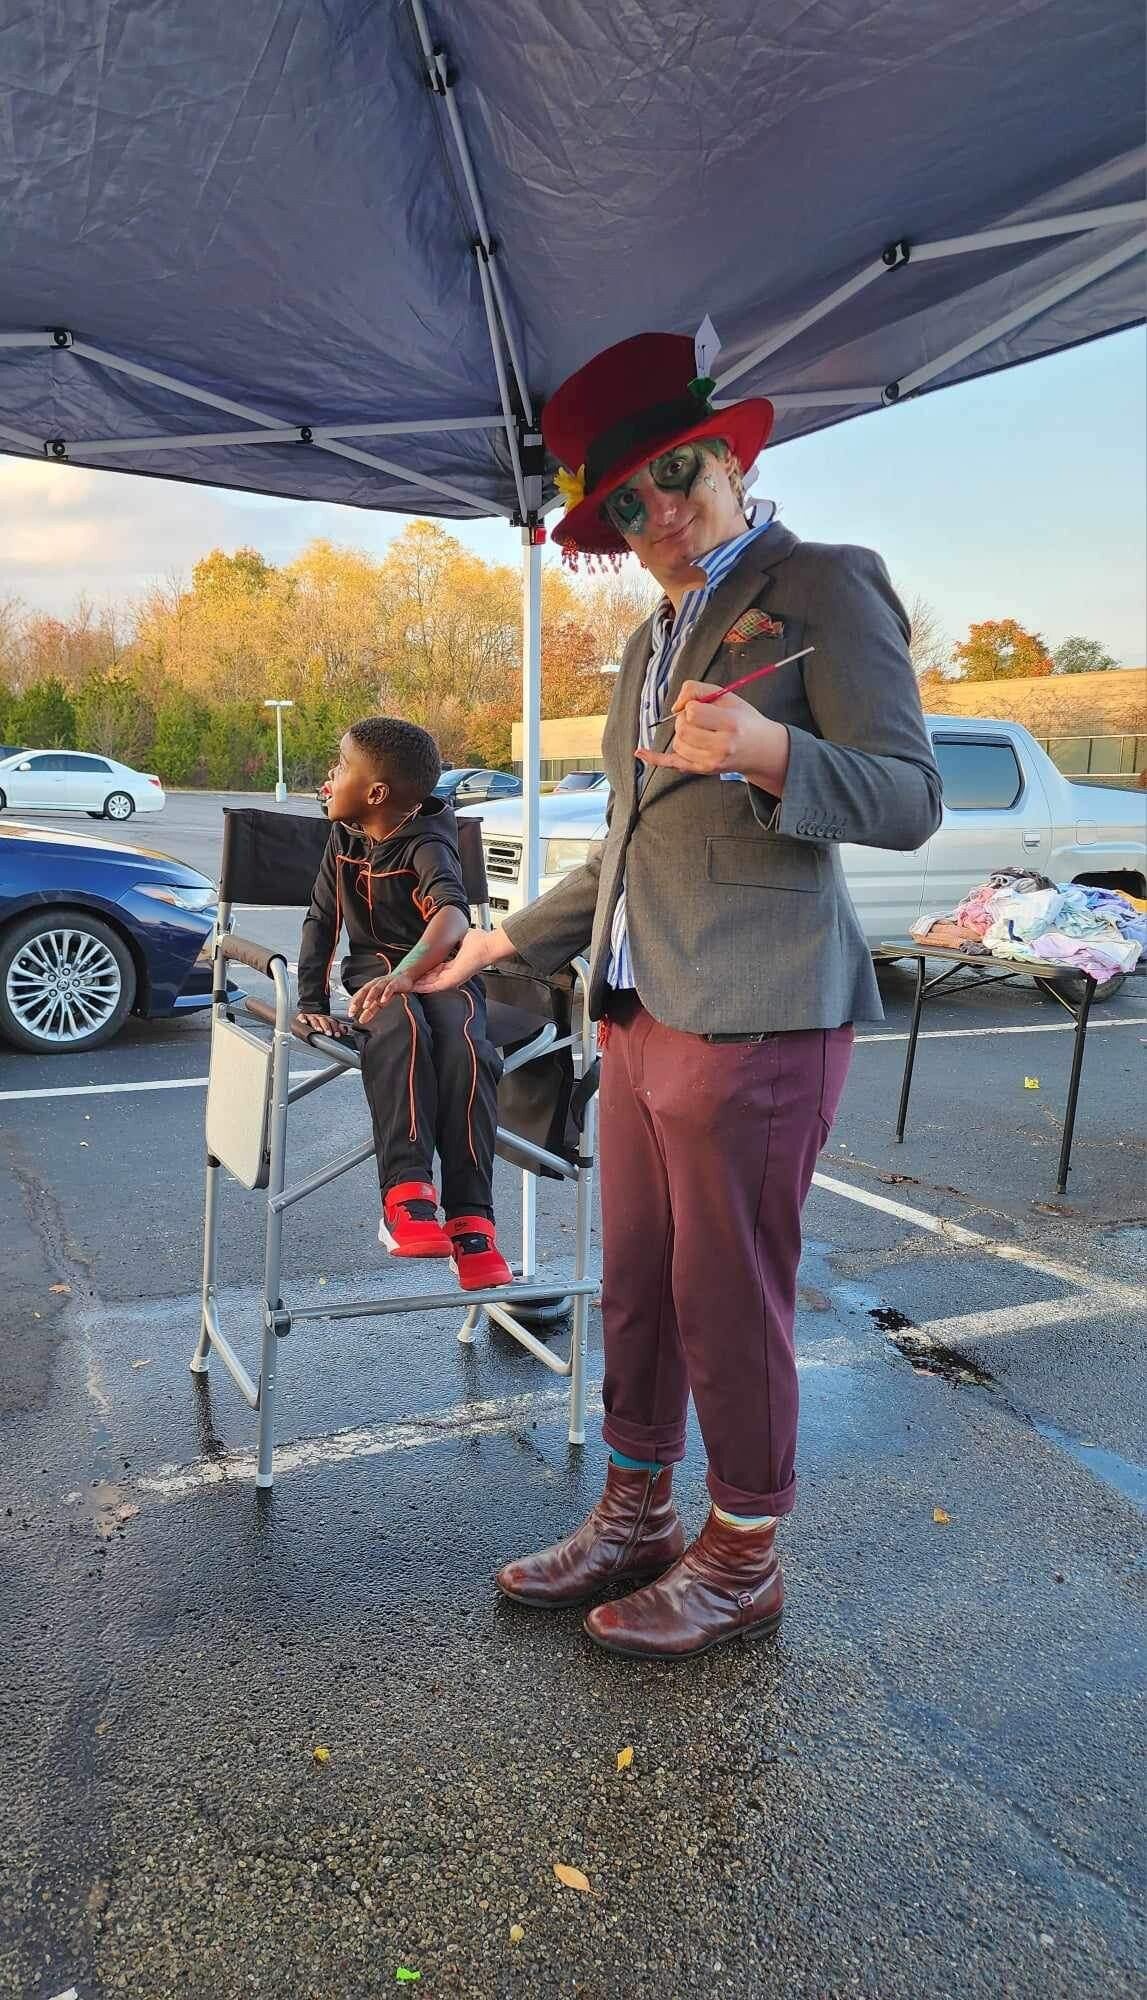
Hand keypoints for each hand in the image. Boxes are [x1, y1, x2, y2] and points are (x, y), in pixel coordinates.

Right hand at [295, 1010, 351, 1038]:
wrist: (309, 1013)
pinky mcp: (302, 1016)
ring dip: (317, 1025)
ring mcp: (311, 1017)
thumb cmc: (320, 1022)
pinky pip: (302, 1017)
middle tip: (329, 1033)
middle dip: (327, 1027)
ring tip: (319, 1030)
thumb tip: (346, 1030)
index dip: (336, 1028)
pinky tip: (304, 1022)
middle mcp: (320, 1017)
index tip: (338, 1034)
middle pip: (324, 1021)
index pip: (333, 1022)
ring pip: (314, 1020)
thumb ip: (337, 1027)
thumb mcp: (329, 1024)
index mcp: (327, 1019)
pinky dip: (303, 1019)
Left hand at [348, 972, 412, 1024]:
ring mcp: (385, 982)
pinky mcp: (395, 983)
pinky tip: (383, 1000)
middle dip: (357, 1001)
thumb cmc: (390, 989)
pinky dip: (386, 994)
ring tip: (366, 1006)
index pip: (359, 995)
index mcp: (370, 987)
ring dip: (370, 997)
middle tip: (353, 1011)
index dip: (353, 1004)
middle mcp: (376, 984)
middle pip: (364, 991)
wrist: (405, 978)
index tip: (349, 1014)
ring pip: (375, 989)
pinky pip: (390, 988)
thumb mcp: (380, 1001)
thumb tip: (361, 1020)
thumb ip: (371, 1010)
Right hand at [409, 927, 508, 995]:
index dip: (424, 971)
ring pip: (430, 985)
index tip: (414, 970)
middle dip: (417, 980)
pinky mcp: (453, 980)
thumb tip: (449, 931)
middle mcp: (453, 974)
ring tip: (404, 986)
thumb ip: (453, 939)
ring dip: (417, 985)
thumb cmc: (480, 941)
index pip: (436, 971)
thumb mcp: (461, 939)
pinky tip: (413, 987)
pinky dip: (423, 987)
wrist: (489, 945)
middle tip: (404, 981)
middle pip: (431, 979)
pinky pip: (434, 986)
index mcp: (455, 965)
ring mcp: (453, 978)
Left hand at [636, 680, 789, 789]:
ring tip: (699, 731)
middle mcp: (721, 746)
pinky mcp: (703, 770)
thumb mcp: (727, 696)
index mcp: (730, 724)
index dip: (693, 706)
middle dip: (684, 720)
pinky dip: (654, 758)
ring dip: (682, 733)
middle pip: (682, 729)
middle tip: (700, 720)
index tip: (703, 707)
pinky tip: (640, 752)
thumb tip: (675, 706)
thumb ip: (698, 689)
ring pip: (677, 743)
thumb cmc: (744, 720)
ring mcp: (710, 762)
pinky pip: (673, 763)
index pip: (693, 712)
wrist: (762, 749)